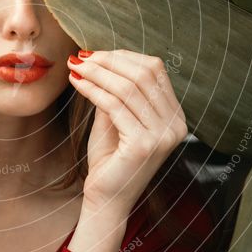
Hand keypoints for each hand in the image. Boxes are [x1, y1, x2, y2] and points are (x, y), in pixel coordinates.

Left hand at [67, 49, 187, 215]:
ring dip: (98, 73)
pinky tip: (77, 84)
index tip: (95, 53)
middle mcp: (175, 125)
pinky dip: (93, 90)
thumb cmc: (110, 158)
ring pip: (128, 87)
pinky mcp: (144, 145)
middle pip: (144, 74)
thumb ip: (115, 91)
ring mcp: (163, 136)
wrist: (107, 198)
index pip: (155, 70)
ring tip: (76, 67)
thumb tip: (98, 58)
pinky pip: (115, 105)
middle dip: (109, 61)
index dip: (124, 56)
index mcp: (175, 116)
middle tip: (82, 57)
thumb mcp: (115, 118)